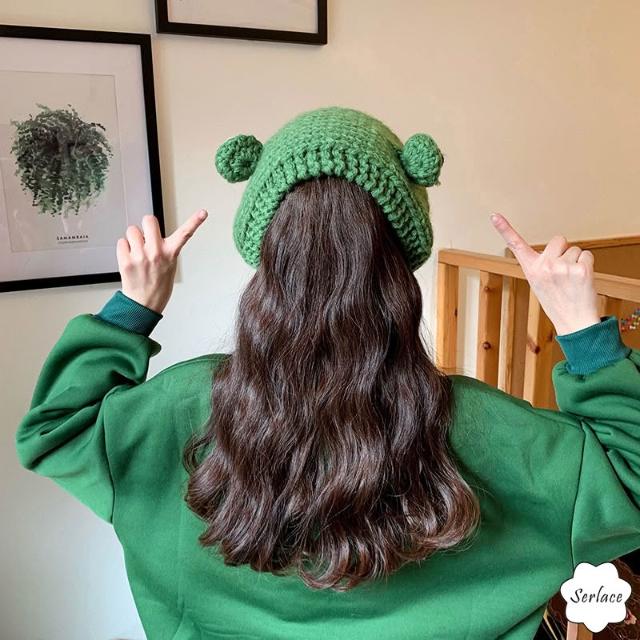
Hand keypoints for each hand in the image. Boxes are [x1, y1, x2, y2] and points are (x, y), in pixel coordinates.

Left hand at [116, 210, 207, 313]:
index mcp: (170, 254)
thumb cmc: (158, 285)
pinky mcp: (125, 261)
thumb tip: (153, 233)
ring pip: (132, 230)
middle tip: (147, 236)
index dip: (195, 222)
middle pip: (148, 220)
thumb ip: (165, 248)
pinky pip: (121, 242)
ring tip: (137, 251)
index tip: (203, 212)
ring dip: (133, 238)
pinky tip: (130, 258)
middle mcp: (156, 252)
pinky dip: (124, 248)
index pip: (185, 234)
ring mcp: (139, 256)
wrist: (143, 304)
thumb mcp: (170, 266)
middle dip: (146, 225)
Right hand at [490, 213, 600, 335]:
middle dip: (564, 250)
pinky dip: (588, 265)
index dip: (504, 229)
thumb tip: (557, 247)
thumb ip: (542, 264)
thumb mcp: (540, 283)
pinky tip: (582, 280)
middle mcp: (544, 267)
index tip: (494, 215)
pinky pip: (587, 255)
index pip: (516, 245)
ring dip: (577, 261)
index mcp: (531, 269)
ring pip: (575, 249)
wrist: (574, 321)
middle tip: (564, 272)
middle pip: (559, 240)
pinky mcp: (580, 270)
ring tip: (573, 280)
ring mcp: (562, 268)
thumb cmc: (558, 302)